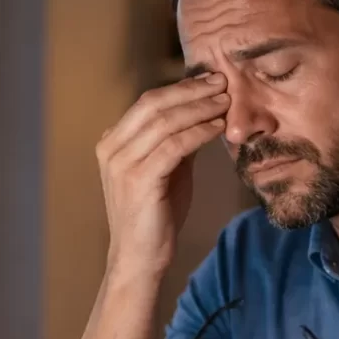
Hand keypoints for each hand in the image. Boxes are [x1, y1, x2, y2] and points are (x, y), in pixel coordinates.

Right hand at [98, 74, 229, 276]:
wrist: (140, 258)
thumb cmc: (155, 215)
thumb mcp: (167, 169)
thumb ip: (177, 141)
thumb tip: (205, 111)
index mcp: (112, 142)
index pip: (148, 102)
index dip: (181, 87)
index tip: (211, 80)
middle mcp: (112, 149)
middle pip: (153, 104)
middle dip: (191, 91)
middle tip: (222, 82)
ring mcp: (122, 164)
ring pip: (164, 122)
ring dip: (199, 109)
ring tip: (226, 102)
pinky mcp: (139, 180)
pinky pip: (173, 146)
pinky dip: (198, 132)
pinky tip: (218, 128)